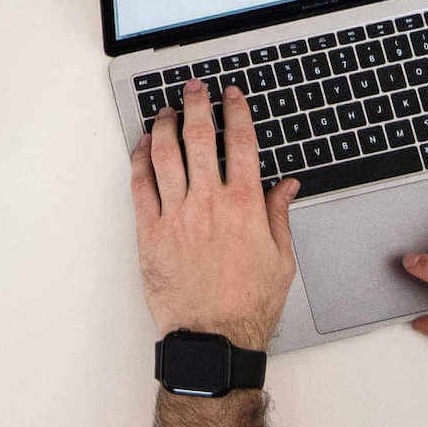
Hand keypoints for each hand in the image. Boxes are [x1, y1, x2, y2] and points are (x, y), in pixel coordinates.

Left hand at [129, 81, 299, 349]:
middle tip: (194, 88)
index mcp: (245, 206)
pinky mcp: (150, 232)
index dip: (236, 112)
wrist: (212, 339)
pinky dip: (140, 160)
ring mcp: (176, 215)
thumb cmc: (248, 305)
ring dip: (165, 125)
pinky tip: (142, 147)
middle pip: (200, 137)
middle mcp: (209, 203)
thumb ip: (280, 215)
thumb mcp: (281, 260)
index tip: (231, 95)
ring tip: (166, 111)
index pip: (241, 143)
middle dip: (197, 104)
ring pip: (166, 154)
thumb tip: (287, 185)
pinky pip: (141, 185)